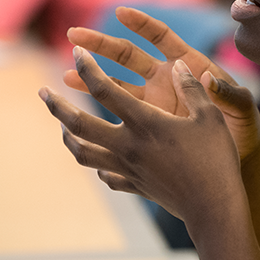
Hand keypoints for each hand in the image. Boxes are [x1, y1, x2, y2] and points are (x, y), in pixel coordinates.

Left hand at [40, 49, 243, 222]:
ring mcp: (127, 168)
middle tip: (43, 92)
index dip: (88, 67)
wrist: (213, 207)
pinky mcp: (134, 185)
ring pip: (83, 152)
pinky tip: (98, 159)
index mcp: (145, 123)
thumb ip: (193, 89)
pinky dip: (97, 165)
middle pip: (78, 124)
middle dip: (56, 106)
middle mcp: (128, 145)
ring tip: (61, 126)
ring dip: (67, 137)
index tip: (76, 52)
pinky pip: (106, 175)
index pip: (105, 89)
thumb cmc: (216, 159)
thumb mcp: (210, 117)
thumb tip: (180, 65)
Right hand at [63, 7, 259, 160]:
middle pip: (128, 55)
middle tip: (74, 35)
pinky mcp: (147, 123)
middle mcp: (167, 78)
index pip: (161, 37)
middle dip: (101, 44)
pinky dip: (99, 110)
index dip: (142, 24)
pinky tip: (78, 111)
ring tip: (65, 75)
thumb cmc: (243, 128)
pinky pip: (118, 113)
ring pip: (116, 85)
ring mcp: (154, 101)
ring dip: (92, 79)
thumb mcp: (243, 108)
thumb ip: (229, 93)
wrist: (237, 159)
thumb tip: (209, 78)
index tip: (120, 12)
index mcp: (189, 65)